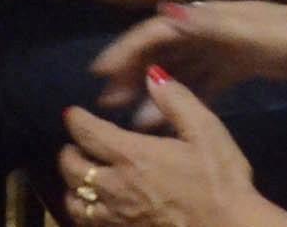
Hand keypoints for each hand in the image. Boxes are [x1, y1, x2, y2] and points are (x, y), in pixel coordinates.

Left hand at [55, 74, 266, 226]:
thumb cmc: (218, 178)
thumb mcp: (206, 130)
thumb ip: (177, 101)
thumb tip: (152, 75)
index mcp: (133, 156)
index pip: (90, 134)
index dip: (76, 121)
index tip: (72, 113)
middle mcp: (115, 186)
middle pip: (73, 169)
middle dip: (68, 152)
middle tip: (74, 144)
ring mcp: (115, 215)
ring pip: (74, 200)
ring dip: (71, 184)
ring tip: (78, 176)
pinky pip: (86, 223)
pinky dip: (80, 210)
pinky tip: (91, 207)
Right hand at [90, 2, 286, 106]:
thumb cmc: (282, 34)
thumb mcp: (241, 30)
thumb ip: (202, 24)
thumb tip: (161, 11)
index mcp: (203, 15)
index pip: (153, 31)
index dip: (125, 49)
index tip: (99, 73)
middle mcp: (206, 28)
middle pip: (161, 49)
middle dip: (132, 72)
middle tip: (108, 102)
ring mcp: (221, 46)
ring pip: (178, 68)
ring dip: (153, 89)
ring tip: (131, 117)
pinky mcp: (235, 64)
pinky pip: (201, 81)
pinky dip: (183, 98)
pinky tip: (169, 119)